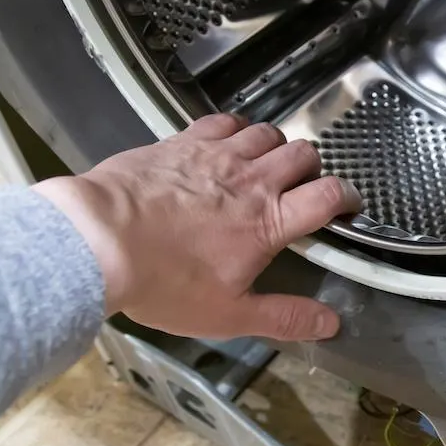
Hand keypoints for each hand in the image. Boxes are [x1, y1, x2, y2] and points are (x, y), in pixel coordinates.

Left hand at [33, 114, 360, 340]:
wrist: (97, 242)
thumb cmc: (161, 281)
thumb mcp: (228, 314)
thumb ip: (284, 317)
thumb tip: (327, 324)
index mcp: (269, 221)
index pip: (328, 196)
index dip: (347, 197)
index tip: (347, 204)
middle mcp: (251, 180)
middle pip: (304, 154)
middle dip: (312, 169)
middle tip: (304, 186)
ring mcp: (216, 155)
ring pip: (267, 133)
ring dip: (276, 146)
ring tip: (267, 164)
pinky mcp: (182, 142)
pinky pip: (223, 121)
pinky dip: (236, 129)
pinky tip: (227, 143)